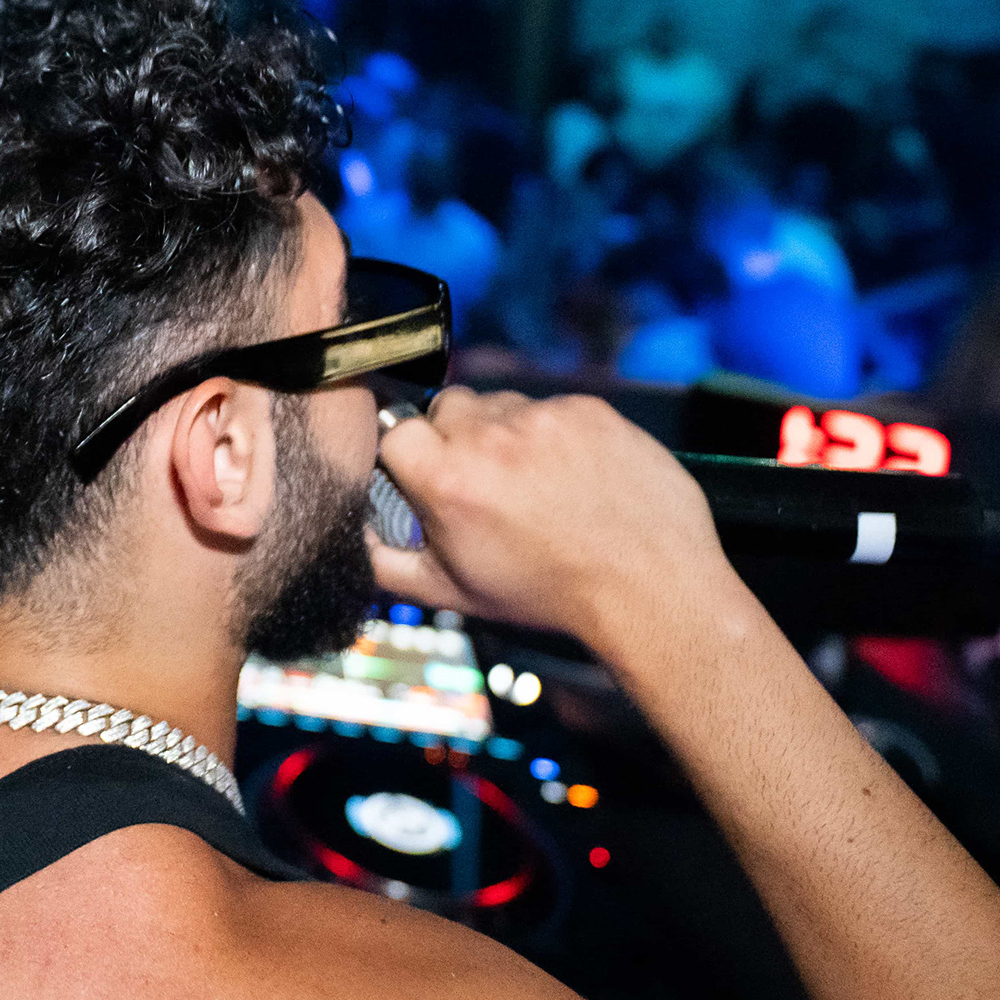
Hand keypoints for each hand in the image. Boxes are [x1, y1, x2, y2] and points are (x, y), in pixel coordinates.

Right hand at [365, 387, 738, 652]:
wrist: (650, 588)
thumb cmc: (549, 594)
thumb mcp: (453, 592)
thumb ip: (386, 564)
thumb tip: (349, 541)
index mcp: (448, 480)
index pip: (394, 430)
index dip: (407, 455)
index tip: (425, 478)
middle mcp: (491, 436)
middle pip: (446, 408)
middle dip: (456, 440)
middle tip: (485, 485)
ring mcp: (544, 417)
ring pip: (500, 404)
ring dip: (506, 435)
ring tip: (536, 484)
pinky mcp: (588, 409)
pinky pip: (552, 407)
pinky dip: (555, 435)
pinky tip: (574, 476)